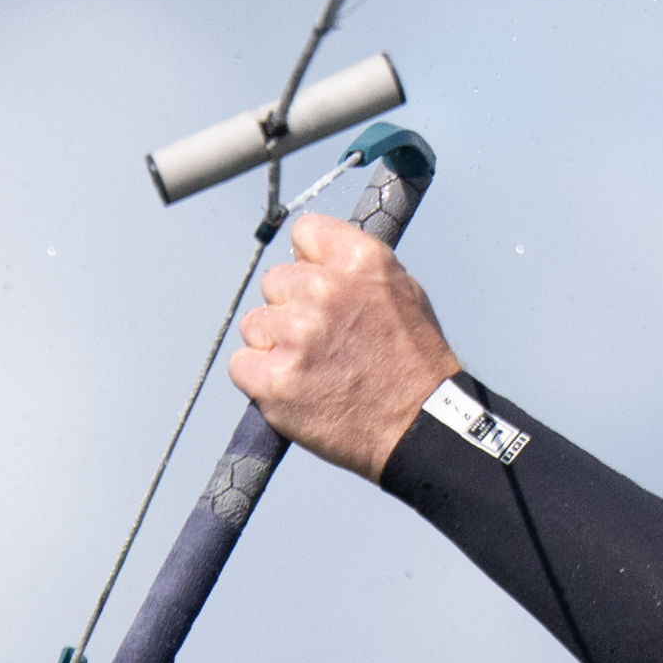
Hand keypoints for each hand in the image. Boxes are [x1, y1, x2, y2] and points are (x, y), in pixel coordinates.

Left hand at [227, 213, 464, 482]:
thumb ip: (353, 268)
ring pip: (254, 325)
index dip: (309, 263)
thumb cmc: (415, 367)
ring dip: (275, 347)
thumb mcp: (402, 292)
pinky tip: (293, 390)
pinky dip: (260, 380)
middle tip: (323, 344)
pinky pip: (241, 365)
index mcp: (359, 261)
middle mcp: (325, 290)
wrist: (421, 428)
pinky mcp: (275, 378)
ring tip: (313, 372)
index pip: (304, 233)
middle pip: (273, 282)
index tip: (319, 289)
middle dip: (291, 309)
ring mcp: (297, 335)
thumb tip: (310, 258)